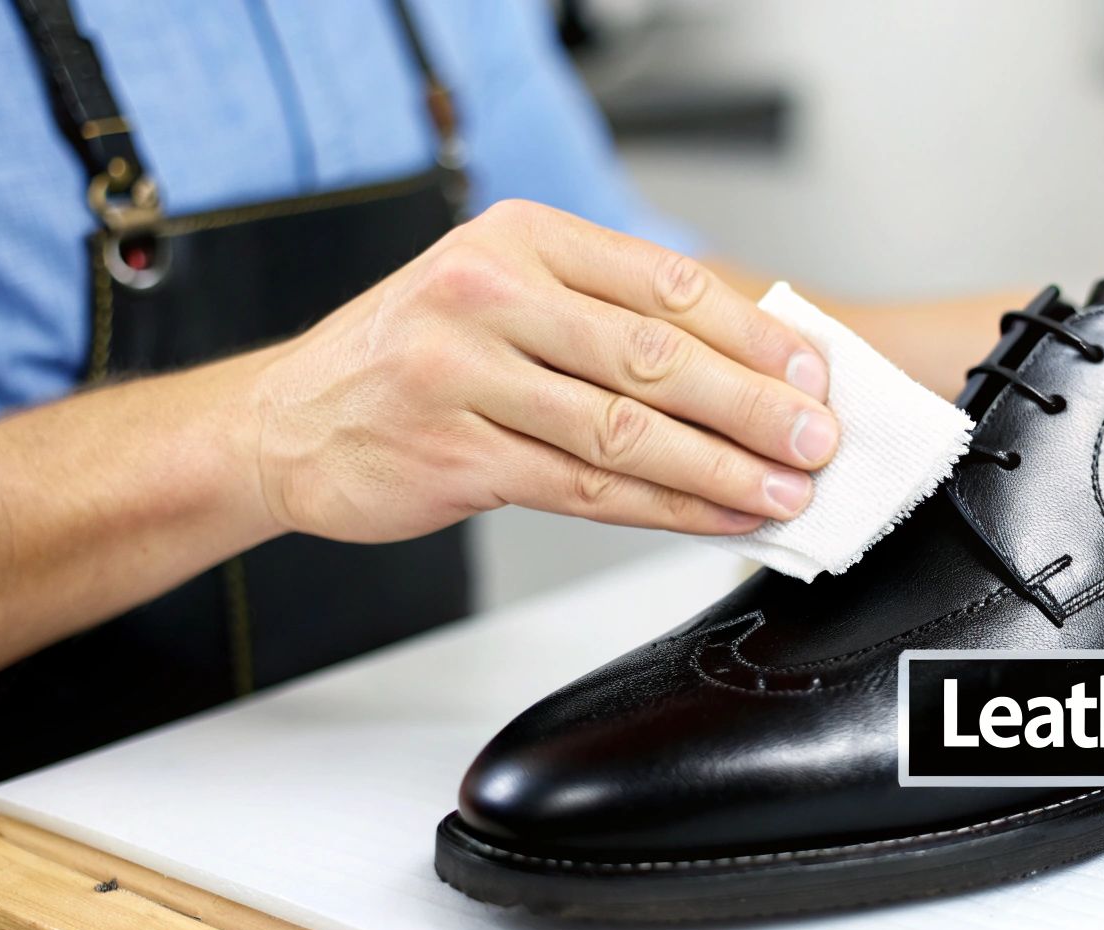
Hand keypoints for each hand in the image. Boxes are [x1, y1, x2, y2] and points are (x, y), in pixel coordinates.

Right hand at [245, 201, 837, 542]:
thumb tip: (739, 360)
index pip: (663, 283)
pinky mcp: (456, 456)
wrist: (285, 421)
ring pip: (626, 431)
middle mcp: (488, 296)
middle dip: (752, 405)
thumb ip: (600, 311)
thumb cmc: (411, 355)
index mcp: (518, 239)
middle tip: (817, 439)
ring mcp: (465, 377)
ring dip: (720, 468)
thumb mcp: (495, 292)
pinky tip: (715, 516)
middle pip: (653, 357)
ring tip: (785, 491)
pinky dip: (665, 507)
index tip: (811, 372)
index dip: (751, 333)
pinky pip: (586, 489)